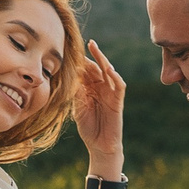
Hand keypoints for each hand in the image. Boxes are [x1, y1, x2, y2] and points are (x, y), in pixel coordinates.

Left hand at [71, 39, 124, 171]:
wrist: (100, 146)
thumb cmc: (88, 128)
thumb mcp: (77, 109)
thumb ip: (76, 94)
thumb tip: (70, 77)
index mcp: (90, 89)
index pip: (85, 71)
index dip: (79, 62)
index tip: (71, 51)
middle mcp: (101, 88)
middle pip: (96, 68)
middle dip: (91, 56)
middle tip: (86, 42)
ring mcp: (110, 93)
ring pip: (108, 72)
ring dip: (102, 60)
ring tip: (95, 48)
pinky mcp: (118, 101)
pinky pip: (119, 86)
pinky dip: (115, 77)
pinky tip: (109, 69)